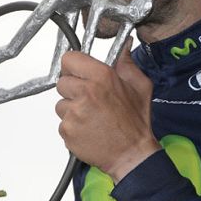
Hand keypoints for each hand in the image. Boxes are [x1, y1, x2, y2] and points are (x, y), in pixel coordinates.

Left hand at [55, 37, 159, 182]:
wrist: (132, 155)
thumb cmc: (135, 123)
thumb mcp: (140, 87)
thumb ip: (126, 63)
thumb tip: (122, 46)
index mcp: (102, 77)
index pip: (69, 59)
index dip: (73, 66)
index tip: (78, 72)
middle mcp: (85, 92)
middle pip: (62, 82)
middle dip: (72, 89)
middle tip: (89, 99)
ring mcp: (74, 113)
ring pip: (61, 104)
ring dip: (72, 109)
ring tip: (91, 116)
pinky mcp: (67, 130)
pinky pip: (62, 123)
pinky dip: (72, 126)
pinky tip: (88, 129)